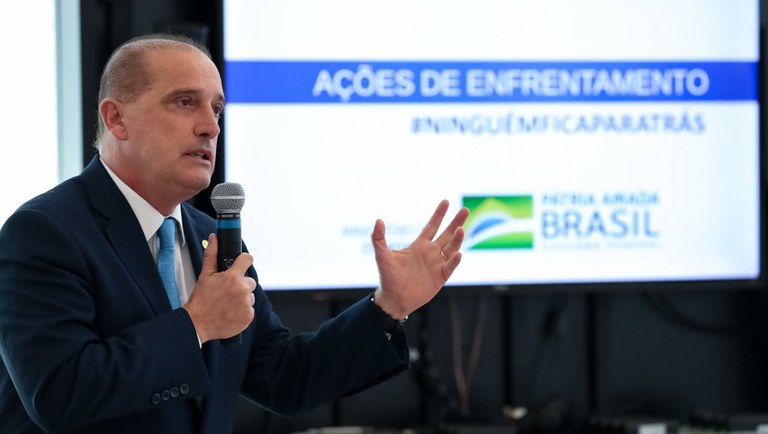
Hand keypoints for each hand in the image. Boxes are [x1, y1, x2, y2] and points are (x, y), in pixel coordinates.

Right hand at [183, 233, 256, 342]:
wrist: (198, 323)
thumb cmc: (201, 299)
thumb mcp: (205, 275)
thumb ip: (212, 254)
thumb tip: (214, 238)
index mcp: (233, 277)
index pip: (247, 260)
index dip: (244, 260)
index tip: (241, 263)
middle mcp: (242, 290)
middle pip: (249, 281)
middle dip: (240, 284)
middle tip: (227, 291)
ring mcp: (247, 304)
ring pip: (250, 295)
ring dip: (242, 297)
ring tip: (227, 303)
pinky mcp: (249, 316)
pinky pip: (250, 309)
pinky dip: (243, 310)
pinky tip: (231, 312)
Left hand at [371, 200, 468, 318]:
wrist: (393, 300)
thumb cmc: (388, 277)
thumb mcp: (382, 256)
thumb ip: (379, 238)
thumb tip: (378, 221)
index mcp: (419, 246)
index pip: (432, 226)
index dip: (439, 214)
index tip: (446, 201)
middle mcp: (430, 253)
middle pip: (447, 234)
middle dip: (456, 222)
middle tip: (465, 209)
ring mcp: (437, 265)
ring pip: (451, 248)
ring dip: (456, 239)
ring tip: (461, 229)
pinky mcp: (440, 278)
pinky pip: (449, 267)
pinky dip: (454, 261)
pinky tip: (457, 253)